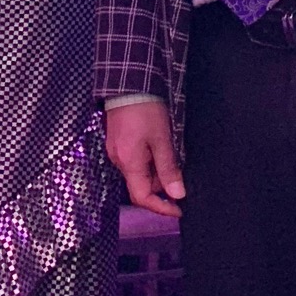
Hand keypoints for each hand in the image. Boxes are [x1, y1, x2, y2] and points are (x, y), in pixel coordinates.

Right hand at [104, 99, 185, 218]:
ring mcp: (116, 152)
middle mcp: (118, 161)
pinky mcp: (117, 143)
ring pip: (138, 173)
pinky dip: (148, 161)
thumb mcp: (162, 140)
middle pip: (141, 185)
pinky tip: (158, 146)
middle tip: (179, 171)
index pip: (142, 197)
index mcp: (129, 163)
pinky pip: (134, 161)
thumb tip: (177, 194)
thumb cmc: (145, 111)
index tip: (178, 210)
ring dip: (156, 171)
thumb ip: (168, 168)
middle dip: (161, 185)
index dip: (161, 208)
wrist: (127, 85)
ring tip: (169, 152)